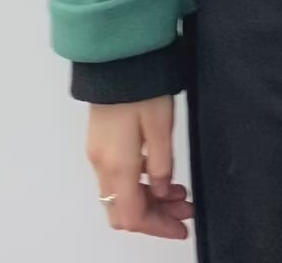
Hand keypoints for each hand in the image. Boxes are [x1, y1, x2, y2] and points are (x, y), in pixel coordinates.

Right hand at [85, 95, 194, 240]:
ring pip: (120, 194)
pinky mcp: (99, 139)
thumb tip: (161, 190)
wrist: (116, 54)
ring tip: (179, 192)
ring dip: (148, 199)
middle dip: (154, 216)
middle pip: (123, 210)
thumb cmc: (141, 86)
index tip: (181, 227)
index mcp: (117, 165)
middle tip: (184, 210)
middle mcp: (101, 164)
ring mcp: (98, 152)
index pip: (132, 216)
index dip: (158, 228)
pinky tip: (159, 172)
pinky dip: (138, 182)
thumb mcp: (161, 126)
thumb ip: (162, 164)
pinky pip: (116, 175)